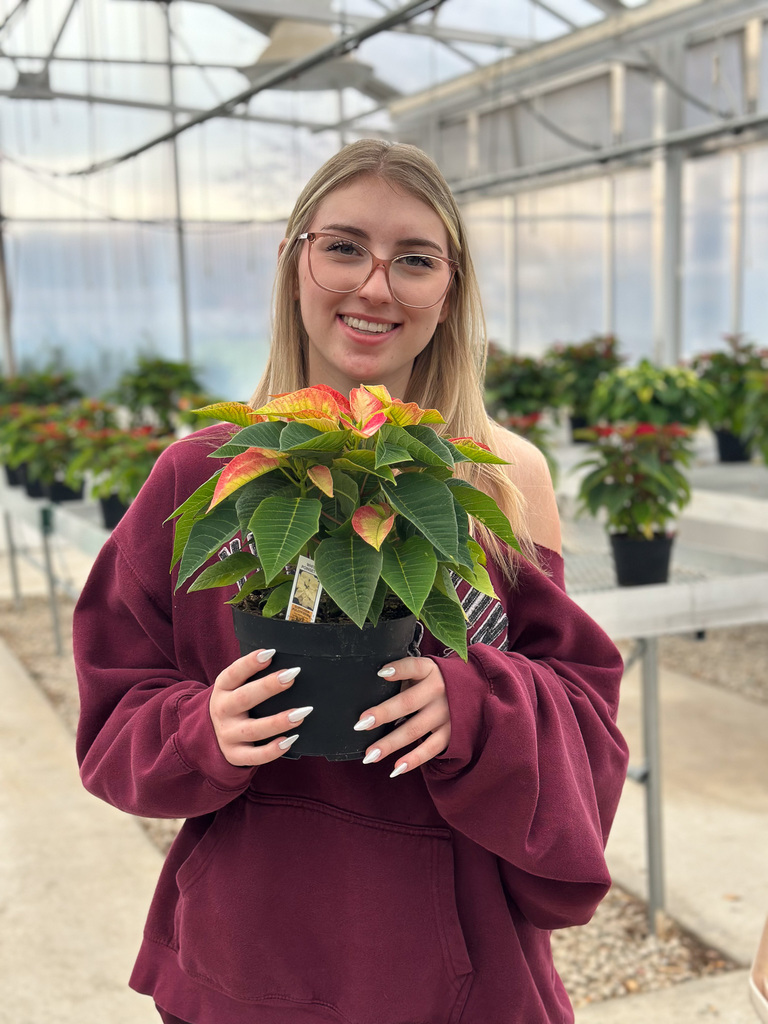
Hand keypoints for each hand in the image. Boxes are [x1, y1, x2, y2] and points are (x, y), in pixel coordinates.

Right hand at [209, 648, 311, 766]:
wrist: (208, 735)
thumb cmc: (234, 703)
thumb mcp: (234, 687)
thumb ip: (251, 676)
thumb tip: (287, 664)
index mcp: (222, 689)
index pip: (233, 674)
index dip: (250, 663)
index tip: (270, 653)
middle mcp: (222, 711)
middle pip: (244, 698)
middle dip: (268, 687)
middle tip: (291, 675)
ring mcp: (227, 734)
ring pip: (252, 730)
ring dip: (278, 721)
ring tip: (302, 713)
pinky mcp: (234, 755)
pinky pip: (254, 756)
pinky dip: (272, 750)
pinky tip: (290, 740)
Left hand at [353, 657, 450, 777]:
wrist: (477, 689)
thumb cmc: (437, 680)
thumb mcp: (425, 671)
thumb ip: (405, 677)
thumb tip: (371, 689)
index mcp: (430, 670)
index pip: (413, 667)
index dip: (398, 670)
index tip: (380, 673)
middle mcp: (438, 691)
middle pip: (407, 703)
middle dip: (383, 714)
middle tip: (360, 725)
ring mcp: (446, 714)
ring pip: (414, 730)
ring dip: (390, 744)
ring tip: (370, 755)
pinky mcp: (452, 733)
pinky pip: (430, 749)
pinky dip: (413, 760)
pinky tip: (395, 768)